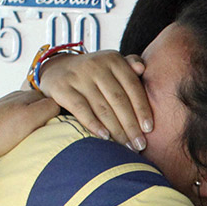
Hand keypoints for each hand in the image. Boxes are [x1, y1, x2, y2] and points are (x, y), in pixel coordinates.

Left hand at [0, 90, 61, 159]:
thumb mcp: (28, 118)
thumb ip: (47, 108)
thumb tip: (59, 105)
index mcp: (24, 95)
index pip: (52, 100)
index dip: (58, 112)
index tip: (60, 125)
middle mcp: (15, 98)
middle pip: (41, 105)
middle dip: (48, 116)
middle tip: (49, 132)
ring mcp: (6, 108)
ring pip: (30, 113)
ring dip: (36, 122)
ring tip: (35, 135)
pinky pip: (18, 120)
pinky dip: (23, 127)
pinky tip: (20, 136)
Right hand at [36, 50, 152, 150]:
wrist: (57, 69)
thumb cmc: (95, 74)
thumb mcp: (113, 67)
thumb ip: (131, 67)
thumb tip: (142, 68)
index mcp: (113, 60)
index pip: (133, 87)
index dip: (142, 109)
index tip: (149, 130)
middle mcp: (96, 65)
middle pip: (119, 100)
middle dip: (131, 126)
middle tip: (140, 145)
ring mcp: (77, 76)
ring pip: (102, 108)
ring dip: (116, 130)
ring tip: (126, 146)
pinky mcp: (61, 87)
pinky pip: (81, 110)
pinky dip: (94, 125)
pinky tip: (105, 138)